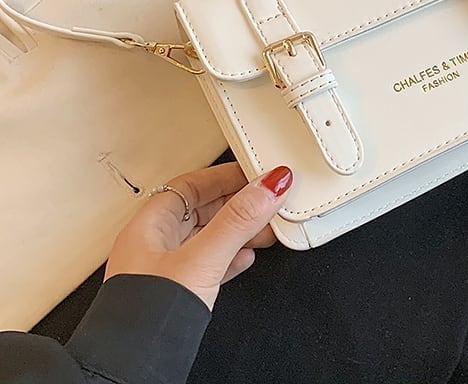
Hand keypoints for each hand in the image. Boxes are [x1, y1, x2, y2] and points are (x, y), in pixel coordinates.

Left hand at [104, 162, 292, 309]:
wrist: (129, 372)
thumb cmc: (145, 319)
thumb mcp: (202, 260)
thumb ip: (238, 221)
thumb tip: (267, 187)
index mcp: (149, 227)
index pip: (191, 185)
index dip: (224, 176)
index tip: (254, 174)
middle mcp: (153, 245)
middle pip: (202, 210)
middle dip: (237, 204)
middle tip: (266, 199)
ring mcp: (163, 271)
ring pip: (207, 238)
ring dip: (238, 230)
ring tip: (265, 227)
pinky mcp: (176, 294)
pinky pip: (208, 263)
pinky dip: (230, 256)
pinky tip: (245, 258)